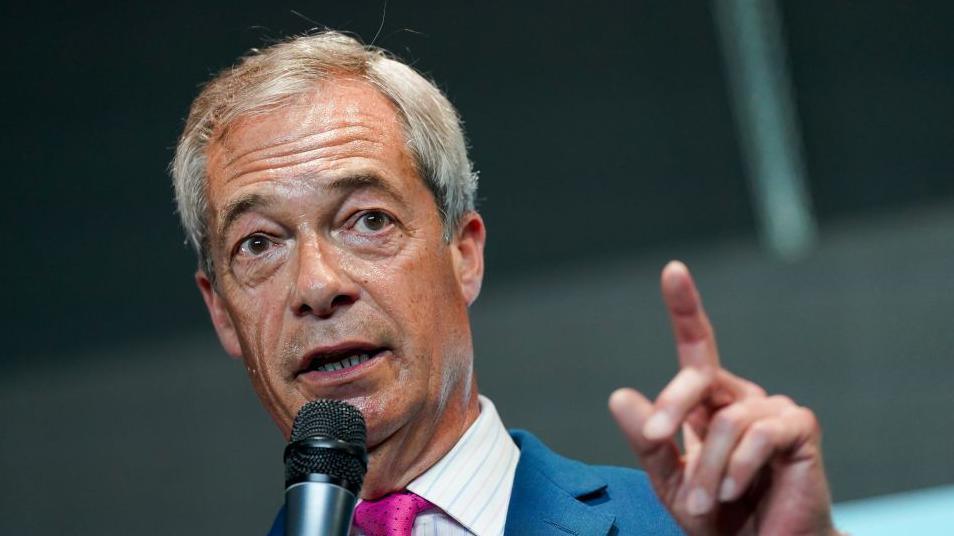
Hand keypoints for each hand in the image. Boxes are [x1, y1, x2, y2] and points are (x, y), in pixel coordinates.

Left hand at [608, 261, 837, 534]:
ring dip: (709, 466)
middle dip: (670, 404)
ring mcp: (773, 409)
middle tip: (651, 439)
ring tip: (705, 500)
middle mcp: (740, 396)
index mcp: (708, 402)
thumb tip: (619, 395)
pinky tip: (734, 489)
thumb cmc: (716, 515)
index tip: (673, 269)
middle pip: (699, 374)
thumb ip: (646, 440)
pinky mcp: (801, 429)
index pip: (696, 345)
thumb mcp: (668, 479)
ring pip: (727, 418)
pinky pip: (761, 433)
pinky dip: (740, 466)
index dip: (685, 306)